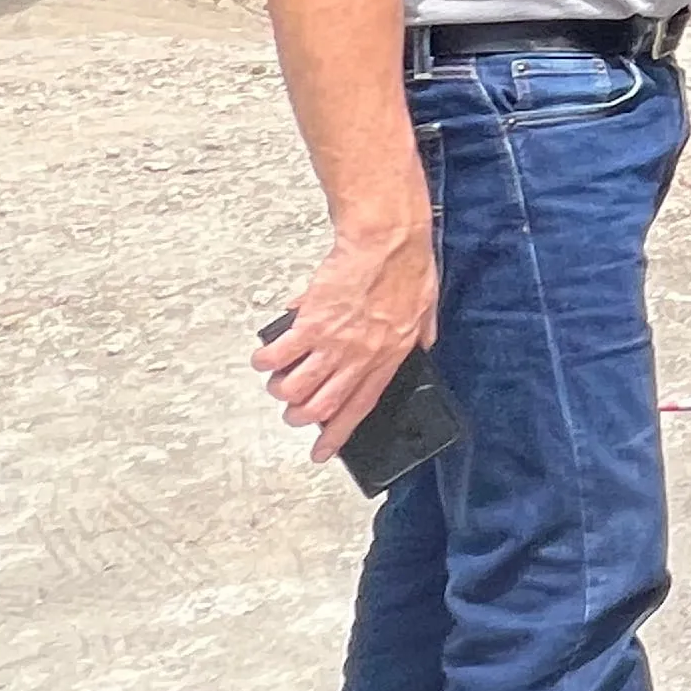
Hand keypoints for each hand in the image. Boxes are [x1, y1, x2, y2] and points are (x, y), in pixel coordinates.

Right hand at [257, 226, 438, 462]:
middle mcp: (360, 357)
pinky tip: (264, 356)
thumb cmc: (407, 265)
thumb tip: (421, 345)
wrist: (388, 240)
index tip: (322, 451)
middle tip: (292, 410)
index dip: (337, 434)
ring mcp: (335, 342)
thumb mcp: (426, 307)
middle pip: (320, 407)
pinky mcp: (311, 323)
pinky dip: (265, 361)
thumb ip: (421, 332)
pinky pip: (278, 356)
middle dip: (299, 416)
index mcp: (389, 356)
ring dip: (280, 390)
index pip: (360, 408)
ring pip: (295, 388)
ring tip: (277, 380)